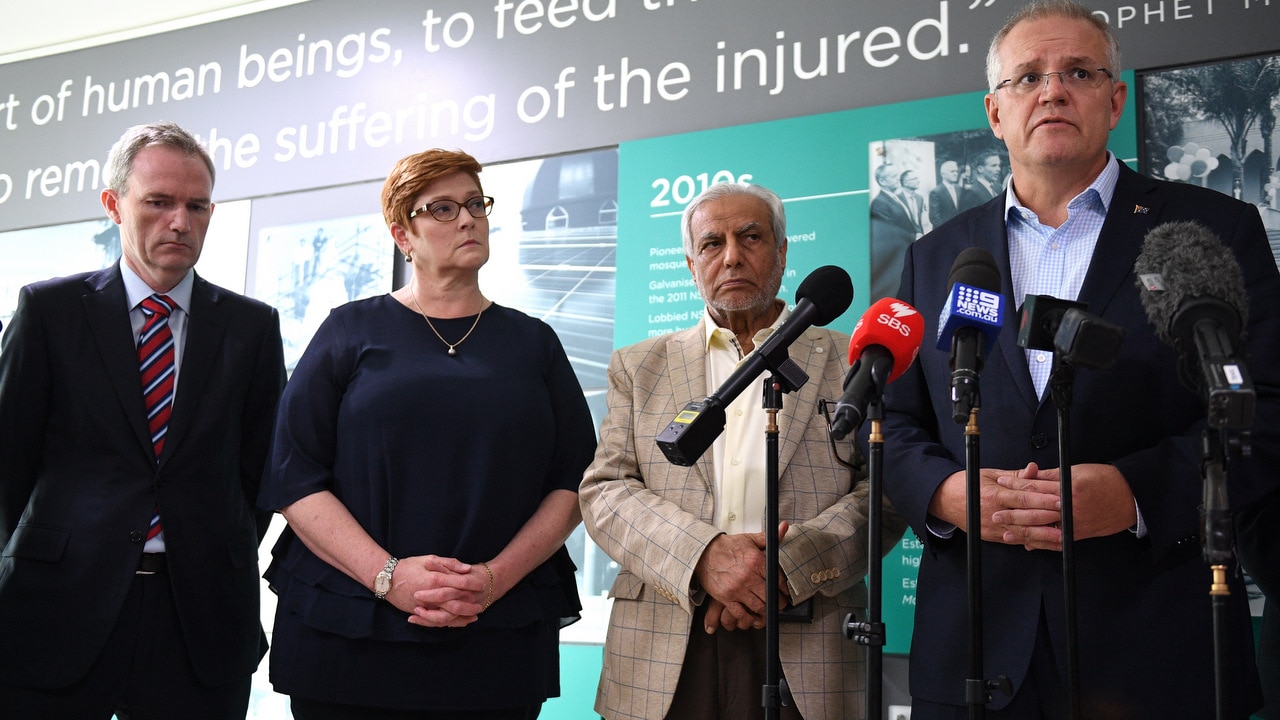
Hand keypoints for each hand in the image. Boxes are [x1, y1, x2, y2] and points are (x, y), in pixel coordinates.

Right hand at [389, 555, 484, 626]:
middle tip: (480, 605)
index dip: (472, 585)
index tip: (481, 585)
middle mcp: (430, 595)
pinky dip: (449, 623)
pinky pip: (436, 622)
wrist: (387, 579)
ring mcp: (424, 606)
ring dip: (462, 618)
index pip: (459, 583)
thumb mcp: (428, 558)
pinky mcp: (419, 613)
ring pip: (447, 617)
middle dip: (469, 606)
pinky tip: (458, 622)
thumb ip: (449, 563)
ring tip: (473, 617)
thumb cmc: (408, 566)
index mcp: (434, 579)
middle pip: (455, 604)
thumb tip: (467, 568)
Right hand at [694, 522, 789, 627]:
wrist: (703, 552)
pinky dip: (748, 618)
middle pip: (770, 596)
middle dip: (778, 603)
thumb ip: (769, 537)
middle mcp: (748, 576)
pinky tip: (752, 616)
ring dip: (765, 611)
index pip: (777, 580)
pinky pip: (740, 613)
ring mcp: (737, 588)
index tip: (785, 593)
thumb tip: (784, 527)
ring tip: (768, 611)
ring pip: (758, 606)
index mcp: (756, 561)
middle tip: (779, 605)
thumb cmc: (728, 547)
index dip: (784, 589)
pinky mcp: (726, 597)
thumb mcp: (750, 539)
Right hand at [928, 464, 1059, 542]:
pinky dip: (1031, 542)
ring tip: (1062, 535)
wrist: (944, 500)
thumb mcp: (990, 474)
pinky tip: (1046, 543)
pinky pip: (1015, 541)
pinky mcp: (992, 537)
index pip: (1024, 497)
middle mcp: (994, 512)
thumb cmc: (968, 484)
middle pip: (1027, 516)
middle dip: (1049, 517)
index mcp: (995, 494)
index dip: (1044, 499)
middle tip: (1069, 517)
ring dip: (1044, 535)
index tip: (1061, 499)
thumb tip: (1034, 469)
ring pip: (1023, 532)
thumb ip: (1015, 475)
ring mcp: (993, 527)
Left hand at [994, 463, 1135, 550]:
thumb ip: (1050, 477)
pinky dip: (1041, 544)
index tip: (1000, 483)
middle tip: (994, 514)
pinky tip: (1028, 545)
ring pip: (1043, 531)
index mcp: (1067, 490)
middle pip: (1034, 513)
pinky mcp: (1079, 535)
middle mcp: (1069, 509)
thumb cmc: (1104, 480)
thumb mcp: (1076, 472)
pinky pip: (1056, 542)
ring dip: (1022, 533)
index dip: (1015, 485)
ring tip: (1005, 534)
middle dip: (1012, 514)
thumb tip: (1029, 475)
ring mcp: (1074, 525)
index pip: (1034, 488)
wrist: (1130, 498)